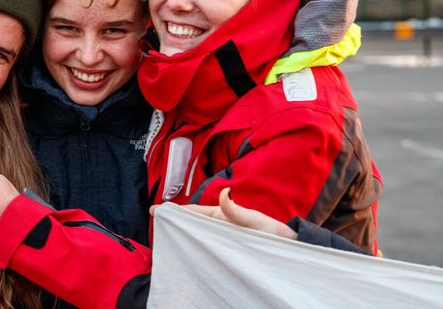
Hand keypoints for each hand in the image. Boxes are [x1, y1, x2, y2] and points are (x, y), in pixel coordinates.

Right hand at [151, 188, 297, 239]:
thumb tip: (224, 192)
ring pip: (197, 235)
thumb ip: (236, 211)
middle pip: (192, 223)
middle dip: (174, 221)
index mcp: (222, 216)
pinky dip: (193, 247)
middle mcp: (219, 226)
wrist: (286, 248)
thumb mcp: (254, 220)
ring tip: (164, 235)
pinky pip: (205, 248)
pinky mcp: (225, 251)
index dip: (176, 211)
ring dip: (182, 234)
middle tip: (155, 220)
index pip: (194, 212)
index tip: (157, 209)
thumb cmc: (271, 233)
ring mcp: (221, 238)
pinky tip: (183, 250)